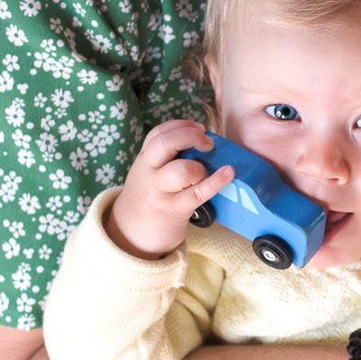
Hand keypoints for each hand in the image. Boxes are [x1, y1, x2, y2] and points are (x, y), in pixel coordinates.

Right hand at [107, 119, 233, 259]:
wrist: (131, 234)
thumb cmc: (150, 198)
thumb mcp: (149, 173)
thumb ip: (166, 158)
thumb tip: (203, 142)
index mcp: (144, 159)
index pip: (159, 133)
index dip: (181, 125)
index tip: (198, 127)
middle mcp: (149, 172)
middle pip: (166, 143)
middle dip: (191, 135)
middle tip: (208, 143)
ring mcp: (160, 191)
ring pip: (182, 170)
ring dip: (200, 167)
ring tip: (205, 172)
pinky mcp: (175, 209)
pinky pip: (198, 193)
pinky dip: (216, 182)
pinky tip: (229, 173)